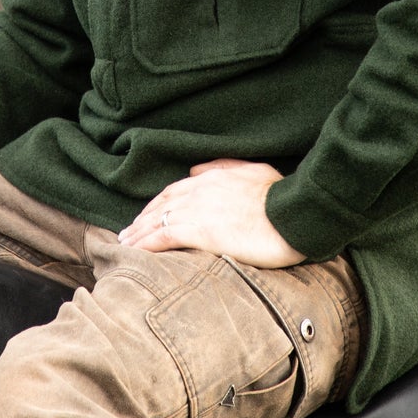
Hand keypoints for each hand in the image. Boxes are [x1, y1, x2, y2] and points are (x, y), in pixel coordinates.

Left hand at [118, 158, 304, 267]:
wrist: (292, 214)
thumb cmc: (281, 196)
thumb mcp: (255, 170)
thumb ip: (226, 167)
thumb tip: (198, 169)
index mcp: (212, 177)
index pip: (175, 190)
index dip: (158, 203)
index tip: (147, 214)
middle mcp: (199, 190)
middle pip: (161, 204)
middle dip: (142, 218)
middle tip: (128, 231)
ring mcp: (197, 210)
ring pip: (157, 220)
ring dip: (137, 232)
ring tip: (124, 242)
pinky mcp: (198, 231)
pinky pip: (163, 237)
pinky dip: (145, 243)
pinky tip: (134, 251)